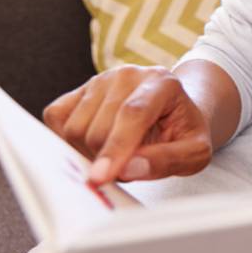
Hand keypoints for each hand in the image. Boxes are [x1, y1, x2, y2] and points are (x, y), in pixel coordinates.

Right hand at [43, 65, 212, 183]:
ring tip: (117, 154)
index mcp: (162, 83)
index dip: (116, 147)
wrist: (174, 113)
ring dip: (89, 154)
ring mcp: (100, 80)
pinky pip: (56, 119)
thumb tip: (128, 169)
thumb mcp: (195, 152)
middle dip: (107, 160)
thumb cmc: (184, 133)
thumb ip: (168, 160)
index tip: (101, 177)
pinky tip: (93, 145)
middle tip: (128, 167)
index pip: (133, 114)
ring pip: (75, 128)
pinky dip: (68, 142)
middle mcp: (128, 75)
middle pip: (99, 128)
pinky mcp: (79, 90)